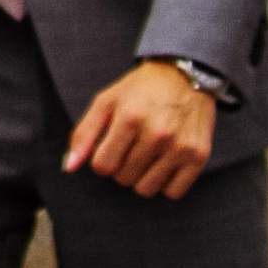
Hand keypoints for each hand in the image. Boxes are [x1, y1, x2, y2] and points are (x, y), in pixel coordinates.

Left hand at [64, 60, 213, 199]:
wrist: (185, 75)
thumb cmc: (140, 90)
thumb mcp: (106, 102)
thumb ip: (83, 134)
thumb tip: (69, 166)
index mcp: (130, 118)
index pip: (103, 166)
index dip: (102, 160)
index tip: (111, 146)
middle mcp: (158, 133)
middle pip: (123, 178)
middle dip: (122, 166)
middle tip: (132, 145)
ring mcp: (180, 146)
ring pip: (146, 189)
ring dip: (142, 177)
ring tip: (147, 154)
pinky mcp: (198, 156)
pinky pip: (173, 193)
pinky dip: (166, 183)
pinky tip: (165, 162)